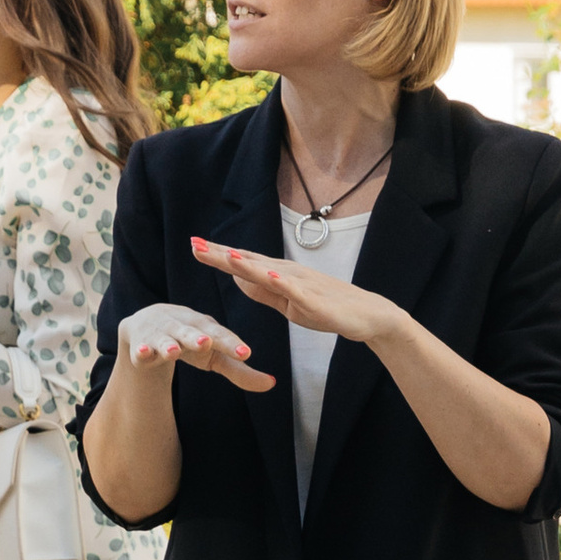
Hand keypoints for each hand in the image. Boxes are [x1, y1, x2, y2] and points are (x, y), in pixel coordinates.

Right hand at [118, 299, 273, 392]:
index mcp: (205, 327)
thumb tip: (272, 384)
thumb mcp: (213, 356)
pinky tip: (140, 354)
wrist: (147, 326)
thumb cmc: (190, 341)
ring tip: (172, 352)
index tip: (245, 353)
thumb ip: (239, 370)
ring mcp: (159, 333)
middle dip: (197, 337)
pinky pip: (140, 348)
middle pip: (190, 332)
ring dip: (168, 344)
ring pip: (164, 339)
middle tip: (206, 343)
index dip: (231, 343)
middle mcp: (183, 326)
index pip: (220, 335)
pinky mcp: (139, 342)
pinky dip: (140, 350)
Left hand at [188, 238, 401, 350]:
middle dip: (221, 254)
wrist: (367, 315)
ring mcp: (302, 284)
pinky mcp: (316, 299)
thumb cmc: (327, 308)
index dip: (217, 255)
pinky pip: (295, 290)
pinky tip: (267, 274)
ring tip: (224, 254)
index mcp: (278, 275)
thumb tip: (236, 278)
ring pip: (268, 272)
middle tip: (193, 244)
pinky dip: (280, 281)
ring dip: (246, 263)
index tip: (193, 246)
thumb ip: (262, 292)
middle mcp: (288, 273)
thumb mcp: (286, 303)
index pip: (242, 263)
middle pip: (249, 261)